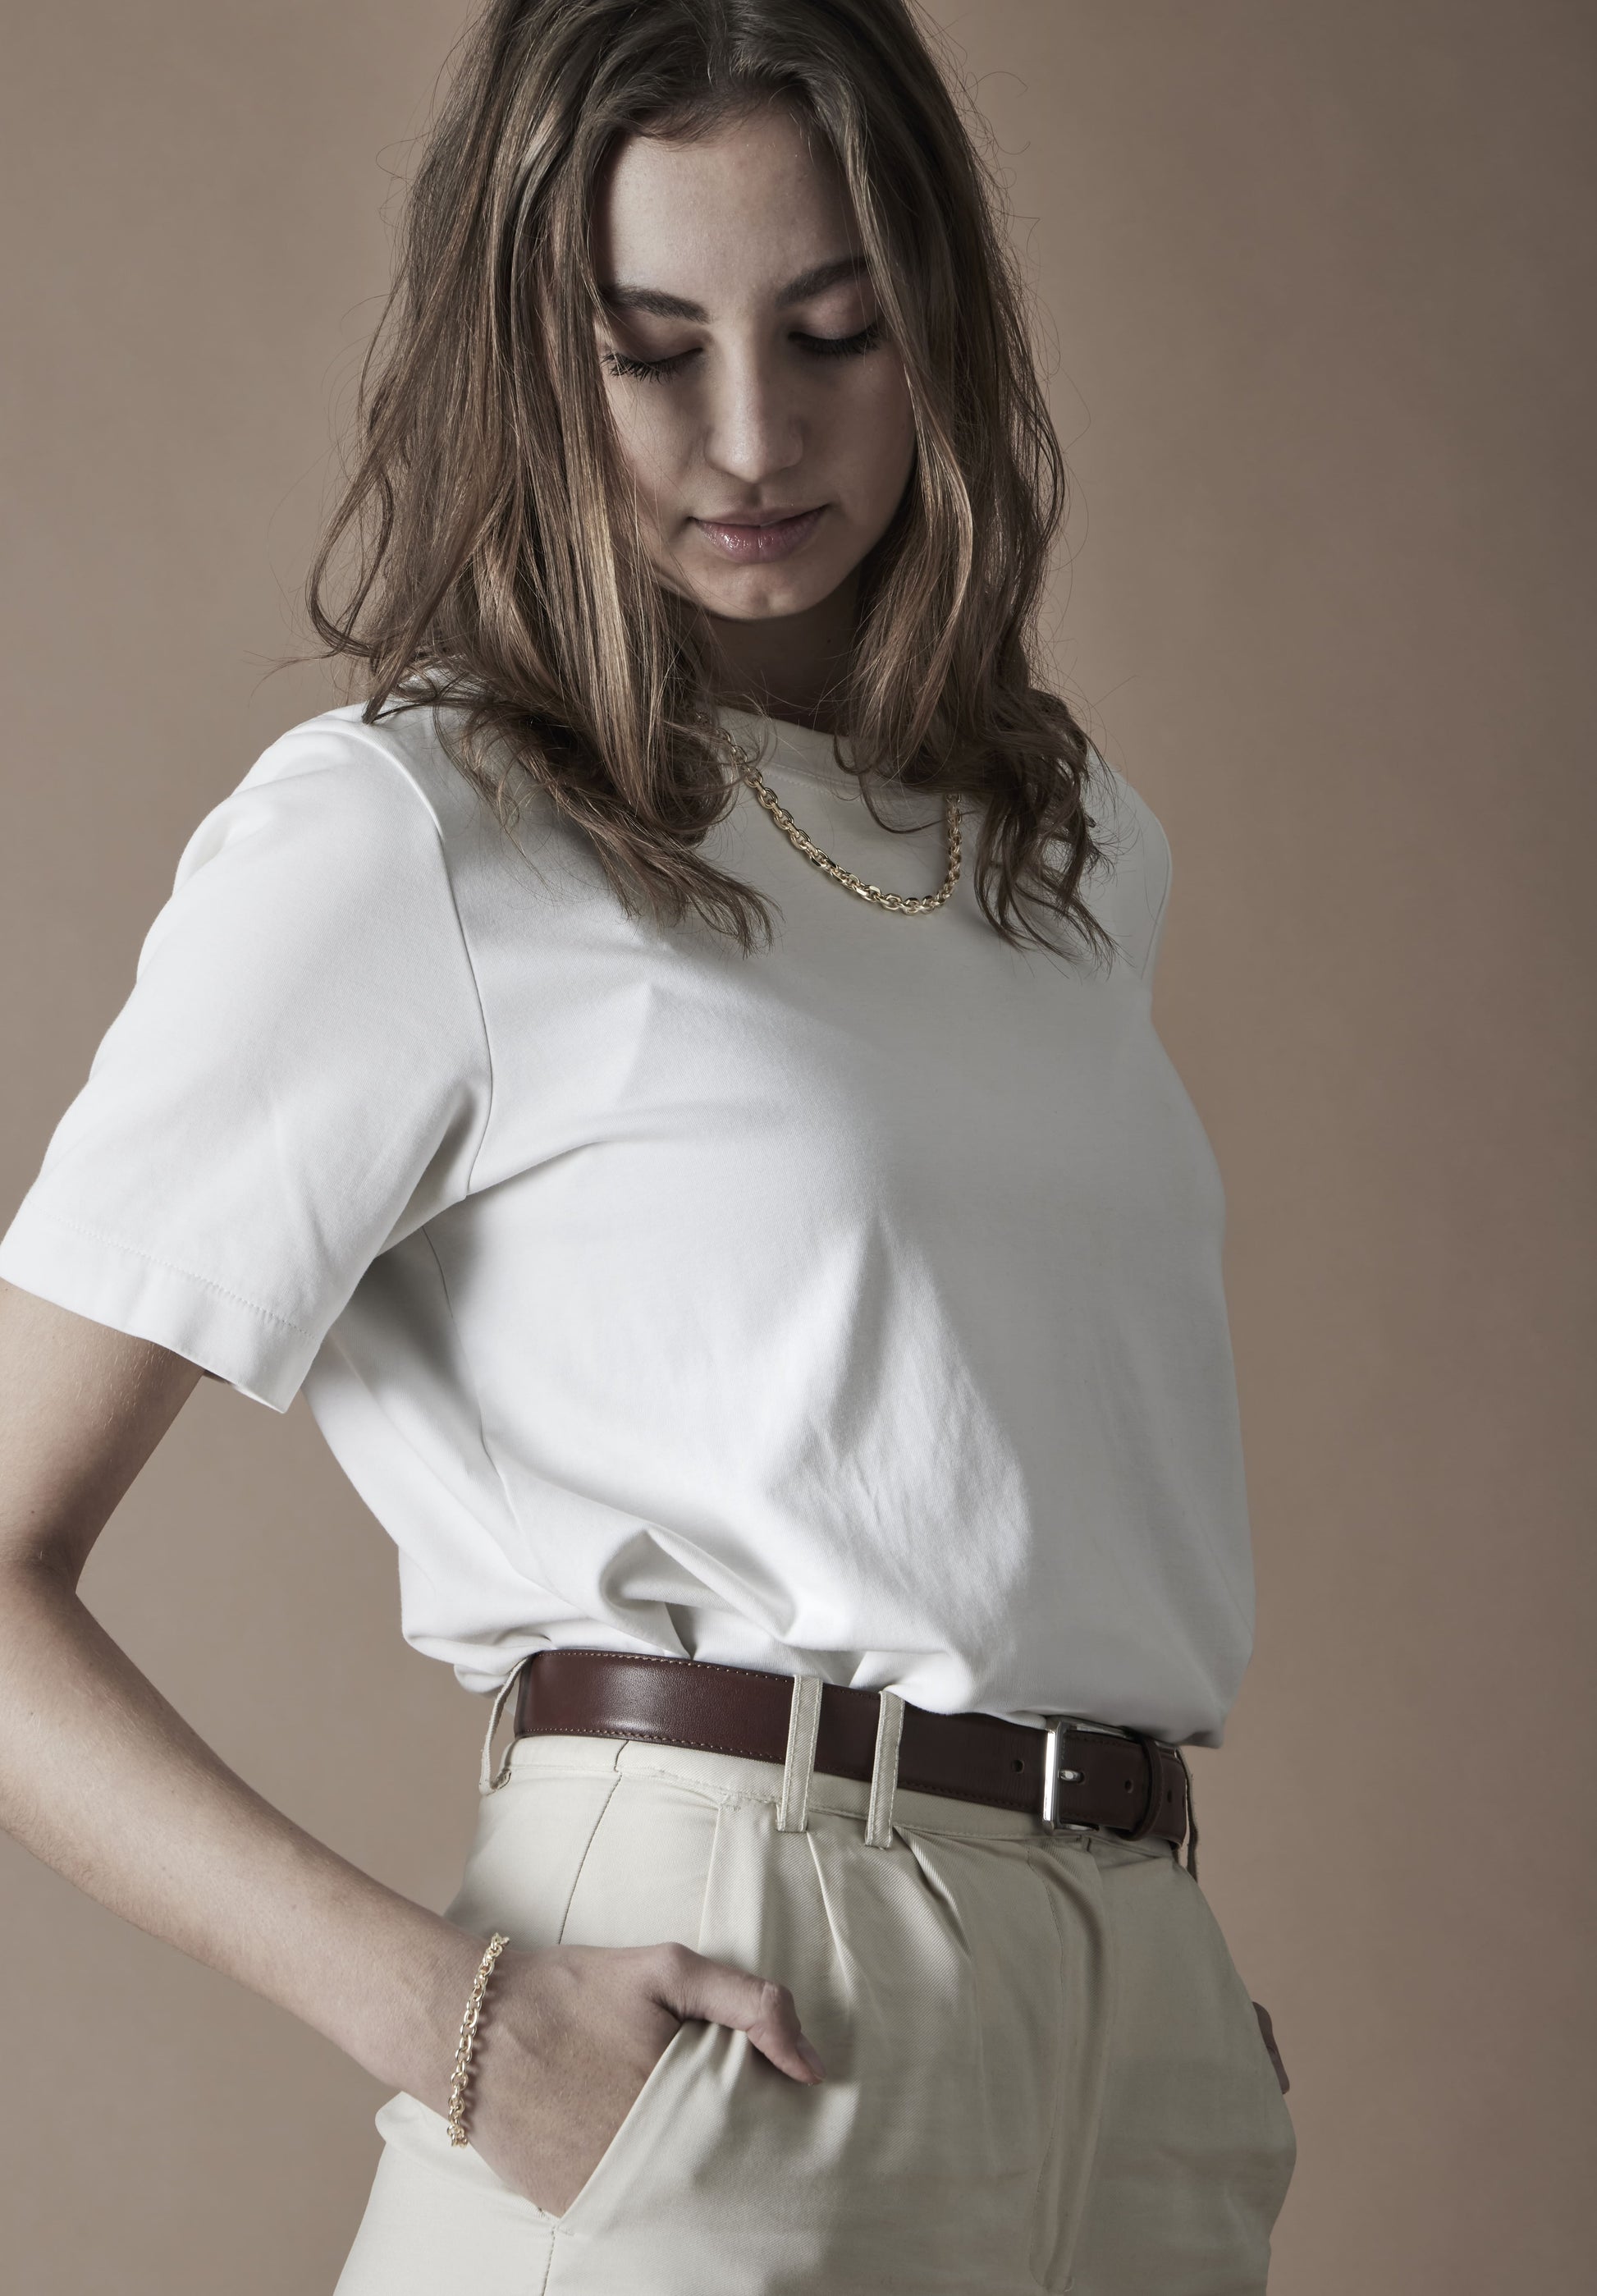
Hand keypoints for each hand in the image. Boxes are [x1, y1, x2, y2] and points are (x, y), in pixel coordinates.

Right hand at [452, 1939, 824, 2213]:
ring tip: (679, 2137)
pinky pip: (625, 2210)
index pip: (757, 2143)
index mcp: (683, 2104)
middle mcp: (649, 2160)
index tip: (779, 2119)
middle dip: (734, 2158)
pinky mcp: (571, 2207)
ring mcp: (607, 2190)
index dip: (773, 2131)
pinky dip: (639, 2189)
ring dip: (688, 2179)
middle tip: (724, 2127)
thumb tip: (812, 2068)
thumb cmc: (575, 1988)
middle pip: (722, 2179)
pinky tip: (631, 2149)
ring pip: (676, 2201)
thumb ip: (751, 2006)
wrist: (472, 2024)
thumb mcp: (668, 1970)